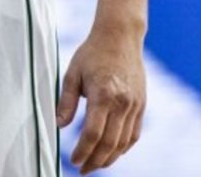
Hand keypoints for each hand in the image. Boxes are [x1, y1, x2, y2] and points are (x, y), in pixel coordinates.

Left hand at [59, 27, 145, 173]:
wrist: (120, 36)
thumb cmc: (92, 52)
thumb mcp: (72, 73)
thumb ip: (66, 101)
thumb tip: (59, 125)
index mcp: (103, 95)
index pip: (93, 133)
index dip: (83, 151)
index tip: (73, 160)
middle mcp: (122, 103)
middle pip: (110, 143)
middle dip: (95, 160)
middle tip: (83, 170)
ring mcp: (135, 105)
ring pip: (124, 142)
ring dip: (110, 158)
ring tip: (96, 165)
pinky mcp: (141, 104)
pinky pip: (134, 133)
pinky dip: (124, 147)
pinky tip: (112, 153)